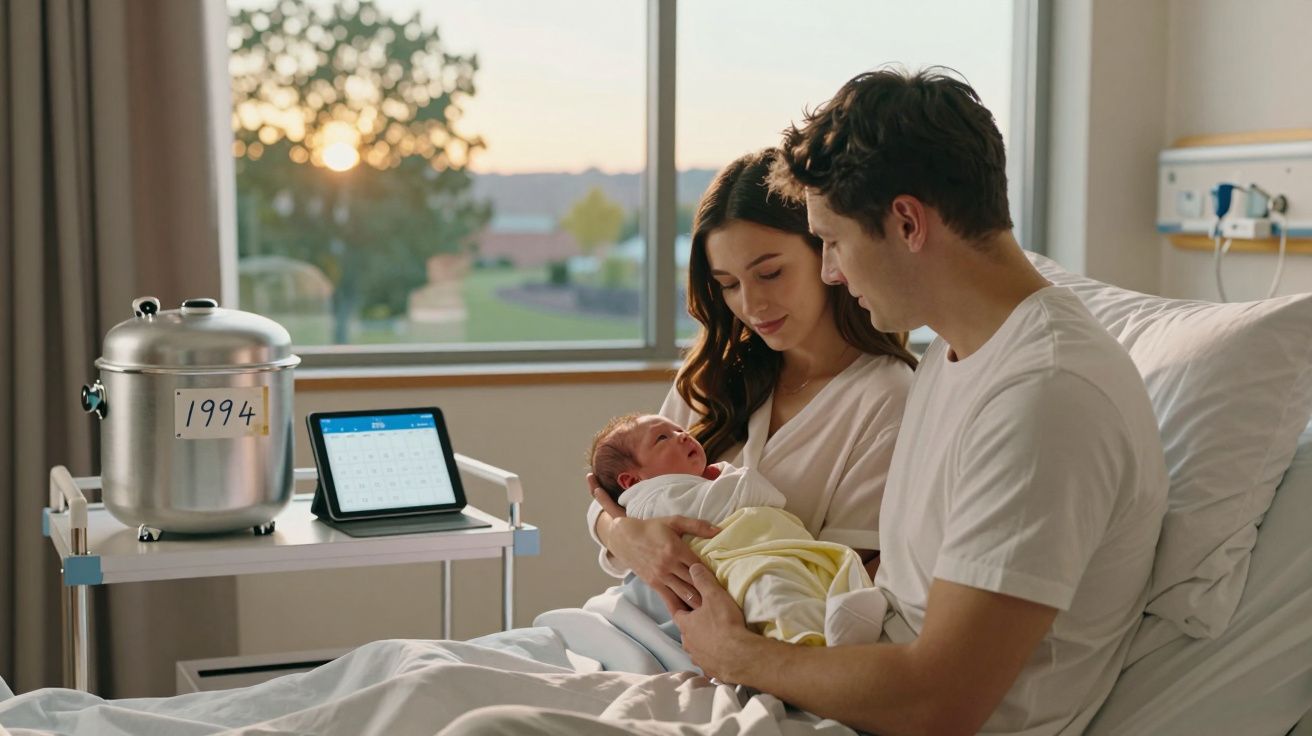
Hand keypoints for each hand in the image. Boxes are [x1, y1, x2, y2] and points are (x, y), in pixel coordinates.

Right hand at [591, 482, 718, 615]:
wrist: (625, 538)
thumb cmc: (652, 528)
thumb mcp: (674, 521)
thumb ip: (697, 525)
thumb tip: (719, 530)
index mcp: (676, 549)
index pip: (700, 566)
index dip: (712, 575)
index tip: (724, 583)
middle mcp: (669, 565)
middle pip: (694, 582)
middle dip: (708, 592)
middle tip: (723, 602)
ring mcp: (661, 576)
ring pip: (684, 593)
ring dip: (698, 603)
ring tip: (713, 612)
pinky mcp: (654, 584)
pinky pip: (670, 599)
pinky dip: (681, 607)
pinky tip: (690, 616)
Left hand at [673, 563, 753, 681]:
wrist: (740, 655)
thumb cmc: (724, 623)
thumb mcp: (714, 595)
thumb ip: (703, 580)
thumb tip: (693, 568)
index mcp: (686, 625)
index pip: (677, 613)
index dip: (680, 606)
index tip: (681, 602)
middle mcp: (688, 644)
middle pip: (687, 632)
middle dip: (693, 626)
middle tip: (703, 619)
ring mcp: (699, 659)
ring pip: (697, 649)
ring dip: (702, 643)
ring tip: (713, 638)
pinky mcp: (711, 670)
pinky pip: (709, 662)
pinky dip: (713, 658)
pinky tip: (721, 656)